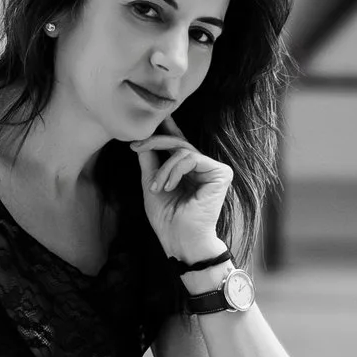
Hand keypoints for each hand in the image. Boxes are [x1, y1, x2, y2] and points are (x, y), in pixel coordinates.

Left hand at [134, 127, 232, 269]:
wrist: (180, 241)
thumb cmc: (167, 219)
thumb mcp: (152, 184)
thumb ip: (149, 162)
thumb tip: (142, 141)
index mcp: (189, 170)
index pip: (178, 143)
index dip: (168, 128)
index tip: (156, 115)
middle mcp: (203, 167)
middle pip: (178, 142)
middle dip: (155, 142)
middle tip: (136, 146)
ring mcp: (213, 170)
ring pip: (182, 150)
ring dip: (163, 168)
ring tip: (156, 188)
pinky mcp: (220, 173)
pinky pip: (191, 158)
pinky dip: (174, 170)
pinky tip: (169, 186)